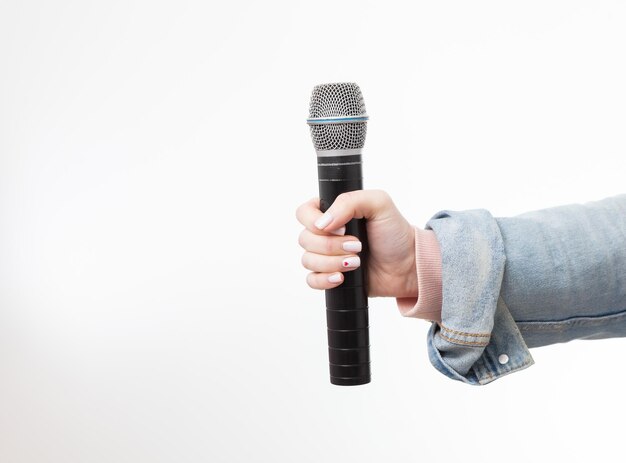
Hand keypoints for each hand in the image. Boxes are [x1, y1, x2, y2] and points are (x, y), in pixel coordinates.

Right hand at [296, 190, 416, 297]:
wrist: (409, 266)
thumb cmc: (396, 233)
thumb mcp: (379, 204)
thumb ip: (349, 202)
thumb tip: (323, 223)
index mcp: (333, 212)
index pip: (304, 213)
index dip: (315, 222)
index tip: (341, 228)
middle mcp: (327, 233)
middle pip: (304, 239)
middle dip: (331, 246)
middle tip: (357, 247)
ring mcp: (327, 256)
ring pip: (307, 260)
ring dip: (331, 263)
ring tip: (356, 263)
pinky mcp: (330, 276)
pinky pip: (311, 280)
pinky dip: (323, 280)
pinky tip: (341, 278)